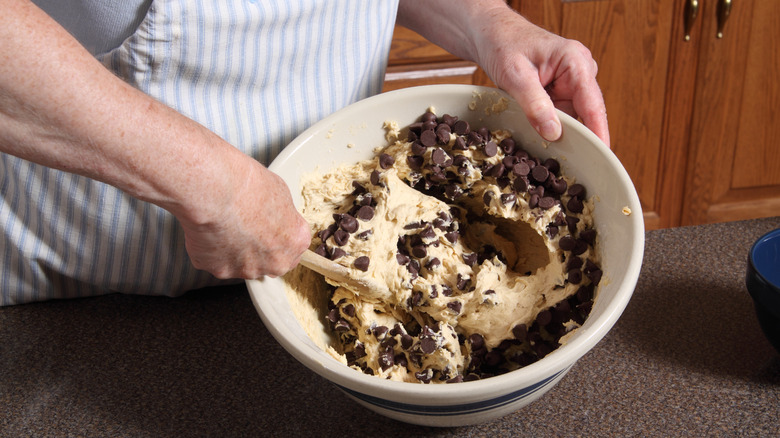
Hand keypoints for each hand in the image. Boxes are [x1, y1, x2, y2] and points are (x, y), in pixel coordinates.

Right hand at [179, 156, 311, 278]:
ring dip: (236, 250)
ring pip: (243, 263)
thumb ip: (282, 217)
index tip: (270, 227)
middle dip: (260, 248)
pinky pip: (219, 262)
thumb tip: (276, 218)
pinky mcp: (221, 271)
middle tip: (247, 226)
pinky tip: (213, 231)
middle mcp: (276, 262)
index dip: (280, 236)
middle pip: (270, 260)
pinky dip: (214, 250)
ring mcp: (248, 269)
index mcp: (296, 242)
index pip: (294, 247)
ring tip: (227, 225)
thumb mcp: (281, 194)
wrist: (220, 193)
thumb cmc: (250, 188)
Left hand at [396, 0, 609, 146]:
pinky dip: (551, 131)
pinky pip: (560, 118)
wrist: (492, 35)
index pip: (593, 105)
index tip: (602, 156)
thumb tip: (553, 133)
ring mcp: (571, 85)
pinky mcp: (560, 94)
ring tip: (553, 158)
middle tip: (571, 169)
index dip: (598, 133)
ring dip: (561, 137)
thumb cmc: (503, 44)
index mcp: (576, 62)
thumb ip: (534, 104)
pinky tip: (542, 144)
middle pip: (586, 116)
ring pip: (572, 120)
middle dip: (577, 139)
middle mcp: (580, 73)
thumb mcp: (514, 75)